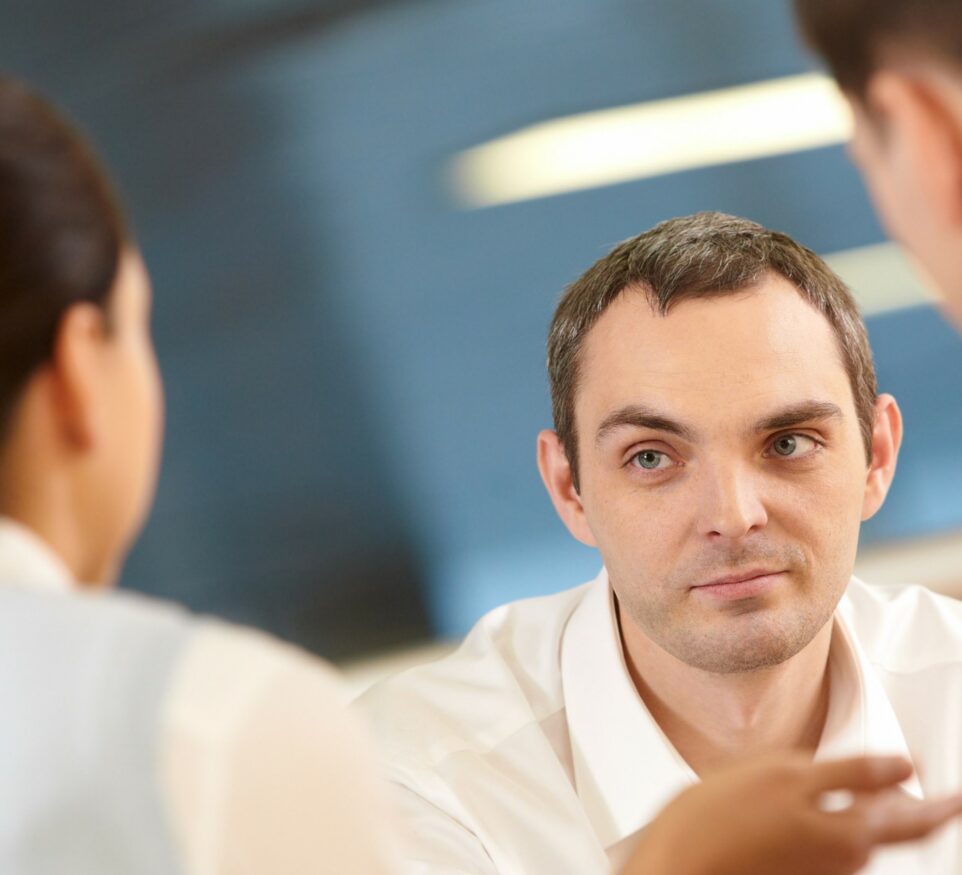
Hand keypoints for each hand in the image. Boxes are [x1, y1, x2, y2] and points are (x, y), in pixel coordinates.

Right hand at [620, 752, 961, 874]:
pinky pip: (830, 850)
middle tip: (942, 801)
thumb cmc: (717, 824)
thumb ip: (851, 773)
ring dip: (877, 819)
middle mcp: (841, 861)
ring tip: (886, 800)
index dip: (933, 795)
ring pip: (862, 841)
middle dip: (920, 815)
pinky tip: (824, 814)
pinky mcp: (791, 871)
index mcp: (848, 834)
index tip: (946, 783)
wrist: (676, 867)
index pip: (911, 813)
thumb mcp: (786, 776)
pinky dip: (838, 828)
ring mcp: (816, 870)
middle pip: (893, 833)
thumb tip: (904, 767)